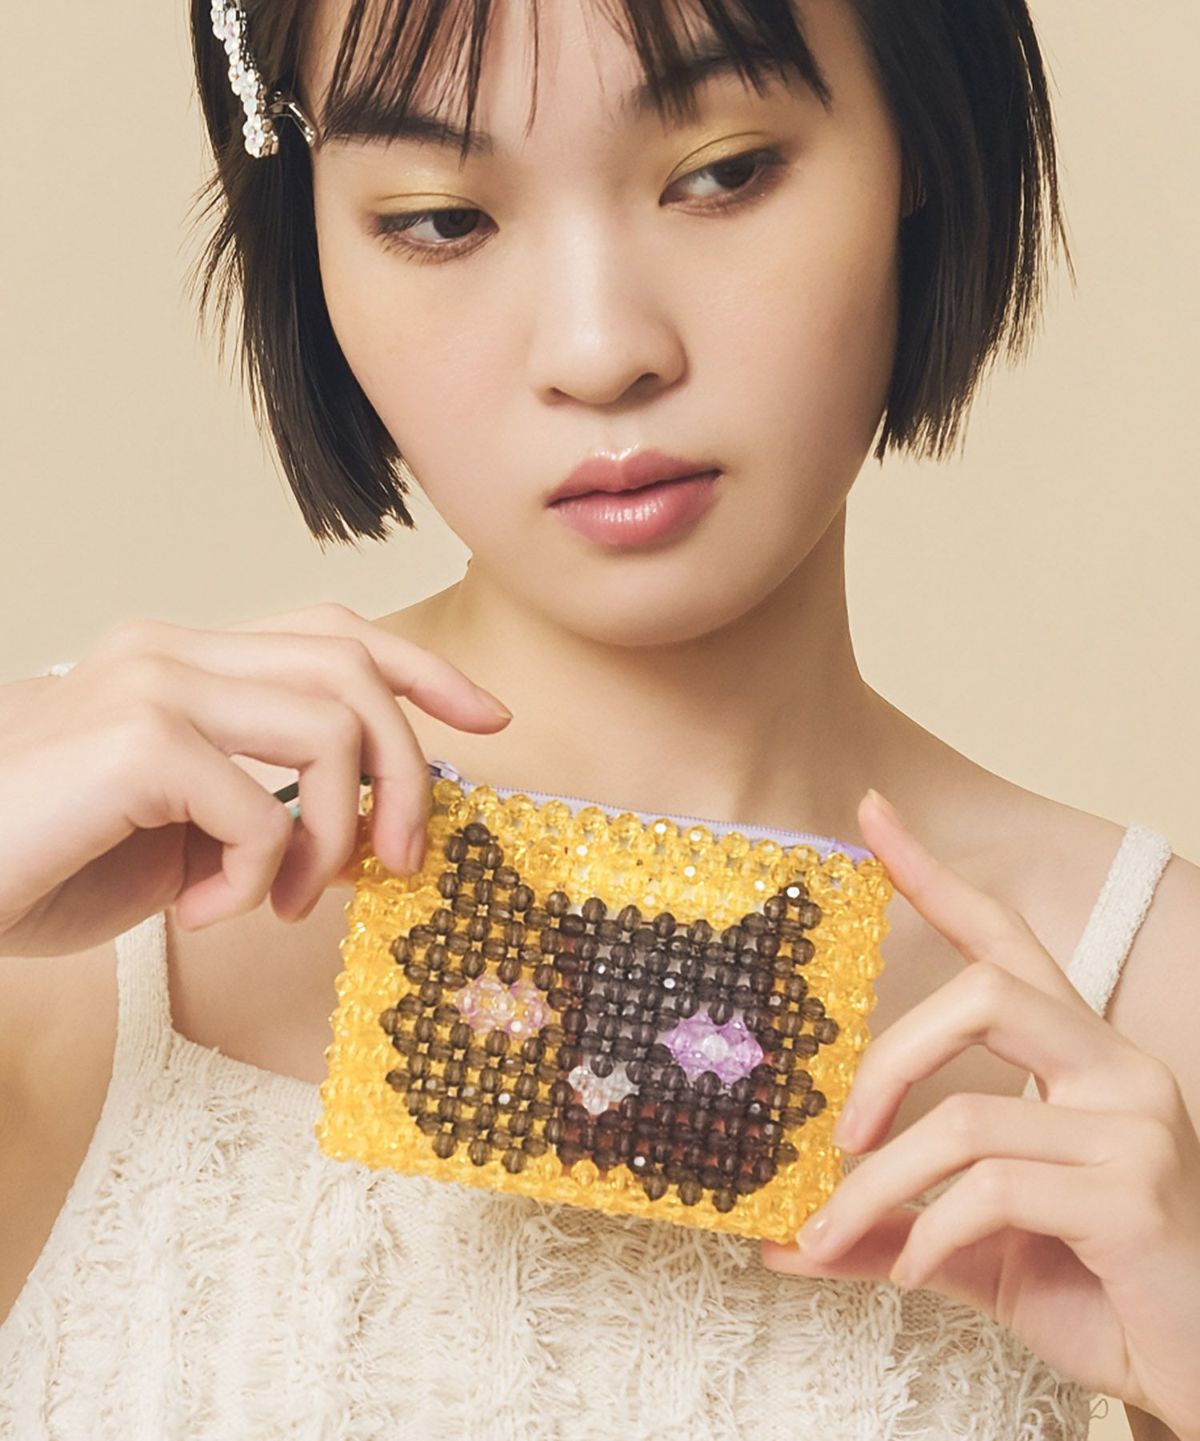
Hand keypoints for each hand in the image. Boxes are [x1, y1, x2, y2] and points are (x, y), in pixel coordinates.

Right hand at [0, 603, 512, 957]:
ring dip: (336, 834)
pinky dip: (257, 874)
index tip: (487, 718)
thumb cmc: (44, 861)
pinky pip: (261, 805)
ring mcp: (151, 686)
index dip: (422, 669)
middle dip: (407, 770)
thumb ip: (264, 804)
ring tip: (285, 899)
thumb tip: (365, 827)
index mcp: (184, 659)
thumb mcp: (182, 830)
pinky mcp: (136, 742)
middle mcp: (170, 651)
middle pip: (351, 672)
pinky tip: (200, 909)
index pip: (330, 631)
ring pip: (329, 727)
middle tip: (401, 860)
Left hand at [760, 790, 1199, 1439]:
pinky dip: (927, 1236)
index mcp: (1081, 1057)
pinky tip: (910, 1272)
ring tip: (836, 1236)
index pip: (1004, 940)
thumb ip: (896, 1223)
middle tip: (839, 1138)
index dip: (934, 874)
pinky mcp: (1135, 1196)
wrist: (1196, 1370)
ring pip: (966, 1118)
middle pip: (984, 996)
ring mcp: (1135, 1127)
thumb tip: (785, 1238)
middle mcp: (1118, 1070)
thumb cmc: (1095, 1289)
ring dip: (877, 1189)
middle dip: (887, 1063)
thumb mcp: (980, 1243)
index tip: (871, 813)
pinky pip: (996, 1190)